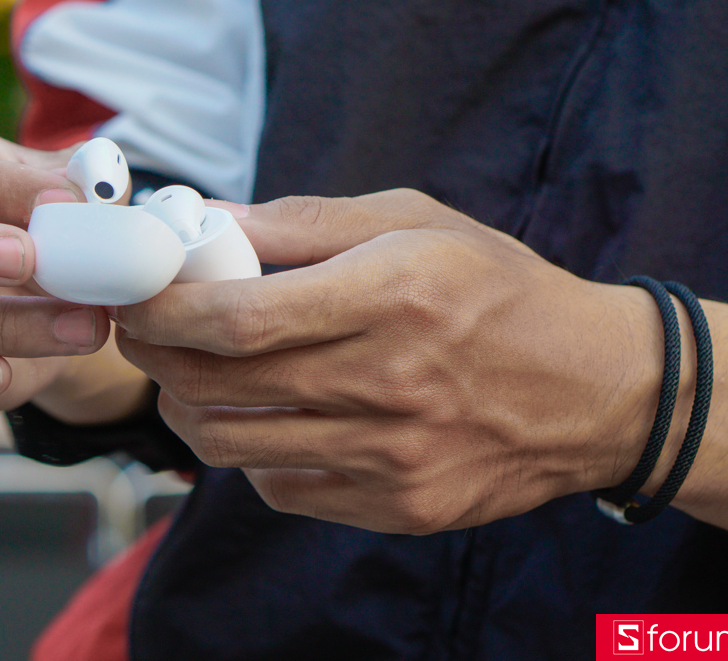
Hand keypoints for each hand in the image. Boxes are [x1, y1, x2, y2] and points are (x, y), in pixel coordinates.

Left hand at [115, 191, 678, 532]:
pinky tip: (263, 418)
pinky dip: (250, 453)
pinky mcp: (399, 507)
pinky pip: (282, 489)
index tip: (133, 298)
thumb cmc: (497, 289)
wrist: (594, 389)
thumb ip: (305, 222)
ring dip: (187, 407)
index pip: (239, 319)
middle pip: (220, 386)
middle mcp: (390, 383)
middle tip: (143, 332)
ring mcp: (394, 458)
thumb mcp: (415, 221)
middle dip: (155, 358)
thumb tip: (211, 220)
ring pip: (234, 447)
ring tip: (186, 375)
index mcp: (392, 295)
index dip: (163, 312)